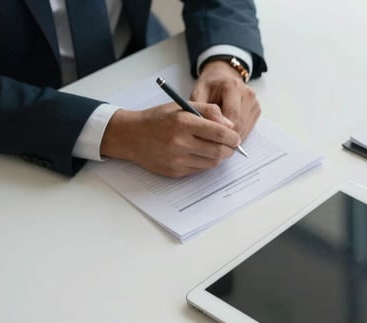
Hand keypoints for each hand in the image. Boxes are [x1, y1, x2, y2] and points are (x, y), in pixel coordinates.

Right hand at [101, 102, 240, 177]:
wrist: (130, 136)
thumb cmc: (158, 118)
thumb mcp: (182, 106)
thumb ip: (208, 111)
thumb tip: (229, 125)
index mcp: (183, 123)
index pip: (220, 134)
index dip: (233, 137)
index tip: (235, 137)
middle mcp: (180, 143)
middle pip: (219, 152)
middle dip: (229, 149)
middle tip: (230, 145)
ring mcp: (177, 160)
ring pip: (212, 163)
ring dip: (218, 156)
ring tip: (214, 147)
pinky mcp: (175, 172)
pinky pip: (199, 169)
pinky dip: (205, 162)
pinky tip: (199, 153)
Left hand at [191, 60, 260, 140]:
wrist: (223, 76)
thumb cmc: (209, 86)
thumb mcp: (198, 93)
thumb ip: (203, 110)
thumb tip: (210, 128)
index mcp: (233, 86)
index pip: (232, 115)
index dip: (222, 130)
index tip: (211, 137)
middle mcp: (247, 94)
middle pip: (240, 124)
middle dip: (226, 136)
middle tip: (213, 142)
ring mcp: (254, 103)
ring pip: (245, 129)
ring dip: (232, 137)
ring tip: (218, 138)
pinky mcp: (257, 110)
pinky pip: (248, 128)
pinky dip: (237, 134)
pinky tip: (227, 133)